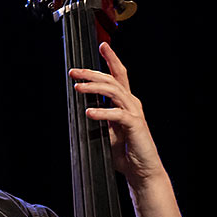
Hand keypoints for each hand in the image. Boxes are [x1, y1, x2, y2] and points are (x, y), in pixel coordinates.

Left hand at [68, 42, 164, 189]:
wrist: (142, 171)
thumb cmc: (126, 153)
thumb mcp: (109, 132)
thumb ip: (101, 119)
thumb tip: (85, 109)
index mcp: (126, 102)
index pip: (119, 75)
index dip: (111, 59)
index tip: (102, 45)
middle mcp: (132, 103)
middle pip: (112, 80)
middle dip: (92, 73)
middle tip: (74, 72)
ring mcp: (134, 113)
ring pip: (114, 92)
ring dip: (94, 88)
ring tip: (78, 88)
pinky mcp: (135, 125)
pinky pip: (117, 114)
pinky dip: (102, 113)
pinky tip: (89, 113)